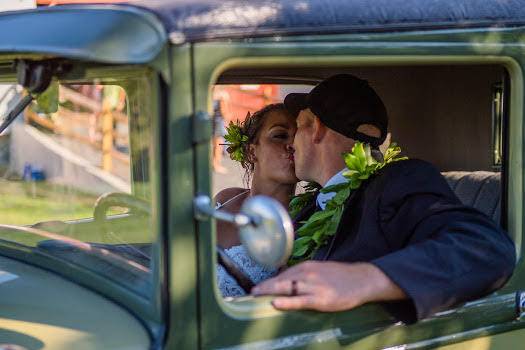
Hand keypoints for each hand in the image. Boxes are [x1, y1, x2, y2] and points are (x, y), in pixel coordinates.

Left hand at [251, 261, 405, 311]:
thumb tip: (288, 282)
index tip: (256, 288)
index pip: (282, 274)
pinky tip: (276, 302)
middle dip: (263, 287)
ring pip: (286, 288)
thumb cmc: (341, 276)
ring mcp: (313, 286)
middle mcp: (307, 274)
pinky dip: (286, 301)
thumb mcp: (319, 270)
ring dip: (269, 292)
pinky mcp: (321, 299)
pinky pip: (300, 300)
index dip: (268, 281)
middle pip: (280, 280)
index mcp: (306, 267)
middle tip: (249, 293)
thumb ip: (304, 275)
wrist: (362, 279)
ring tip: (255, 297)